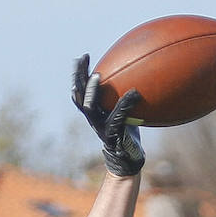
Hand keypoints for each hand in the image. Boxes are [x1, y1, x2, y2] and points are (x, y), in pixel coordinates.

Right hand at [71, 54, 144, 176]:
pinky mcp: (112, 135)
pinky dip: (125, 105)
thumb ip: (123, 100)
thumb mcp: (125, 114)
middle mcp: (93, 118)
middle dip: (79, 76)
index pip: (81, 90)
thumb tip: (136, 80)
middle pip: (79, 95)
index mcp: (94, 112)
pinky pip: (117, 117)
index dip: (79, 75)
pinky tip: (134, 94)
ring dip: (92, 90)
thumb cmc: (128, 135)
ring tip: (97, 76)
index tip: (83, 57)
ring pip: (89, 106)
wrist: (128, 159)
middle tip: (83, 59)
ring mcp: (100, 127)